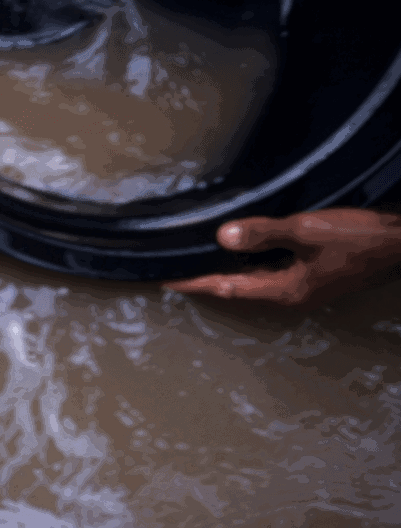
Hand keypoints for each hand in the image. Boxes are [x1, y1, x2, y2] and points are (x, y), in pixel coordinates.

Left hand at [163, 208, 400, 307]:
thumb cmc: (360, 238)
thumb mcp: (308, 231)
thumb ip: (265, 233)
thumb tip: (223, 236)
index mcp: (285, 291)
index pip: (227, 288)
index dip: (196, 284)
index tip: (166, 283)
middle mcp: (291, 296)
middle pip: (238, 288)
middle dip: (208, 279)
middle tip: (177, 270)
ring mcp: (305, 288)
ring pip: (255, 280)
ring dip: (229, 271)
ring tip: (201, 261)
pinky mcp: (316, 276)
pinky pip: (273, 272)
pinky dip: (253, 263)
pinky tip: (245, 250)